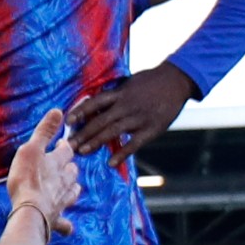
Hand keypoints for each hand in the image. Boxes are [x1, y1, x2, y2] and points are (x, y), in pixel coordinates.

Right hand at [5, 109, 79, 237]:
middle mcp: (63, 182)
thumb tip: (58, 110)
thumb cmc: (27, 179)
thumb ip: (44, 131)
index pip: (66, 151)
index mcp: (57, 163)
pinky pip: (64, 223)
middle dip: (70, 167)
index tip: (63, 143)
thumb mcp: (32, 148)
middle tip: (66, 164)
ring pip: (72, 193)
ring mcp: (61, 201)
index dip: (65, 146)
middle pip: (72, 172)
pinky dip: (66, 224)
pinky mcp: (56, 218)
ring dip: (72, 188)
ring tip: (70, 187)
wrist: (30, 211)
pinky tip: (67, 227)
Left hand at [66, 63, 194, 166]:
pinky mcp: (151, 129)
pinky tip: (110, 163)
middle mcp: (126, 105)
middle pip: (100, 120)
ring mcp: (138, 118)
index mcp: (120, 93)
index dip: (80, 111)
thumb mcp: (130, 83)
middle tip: (68, 144)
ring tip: (82, 151)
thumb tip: (96, 104)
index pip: (95, 103)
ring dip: (96, 142)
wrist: (177, 81)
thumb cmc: (151, 81)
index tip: (68, 121)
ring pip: (112, 132)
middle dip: (83, 133)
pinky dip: (122, 154)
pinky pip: (134, 144)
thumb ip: (115, 95)